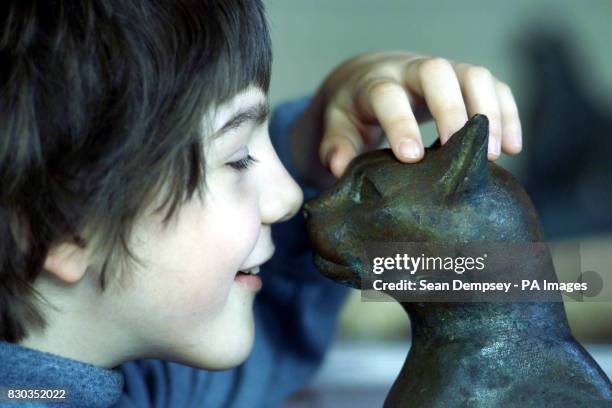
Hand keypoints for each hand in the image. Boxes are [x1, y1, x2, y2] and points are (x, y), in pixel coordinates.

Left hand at [289, 51, 521, 188]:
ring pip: (472, 74)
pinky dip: (508, 113)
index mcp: (372, 84)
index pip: (386, 95)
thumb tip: (339, 167)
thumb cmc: (352, 112)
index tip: (412, 158)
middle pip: (435, 72)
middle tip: (462, 152)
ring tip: (497, 154)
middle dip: (451, 110)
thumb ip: (336, 146)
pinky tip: (514, 147)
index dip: (400, 123)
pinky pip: (493, 85)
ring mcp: (440, 72)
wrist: (368, 82)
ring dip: (489, 111)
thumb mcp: (336, 127)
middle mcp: (408, 71)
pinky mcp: (463, 79)